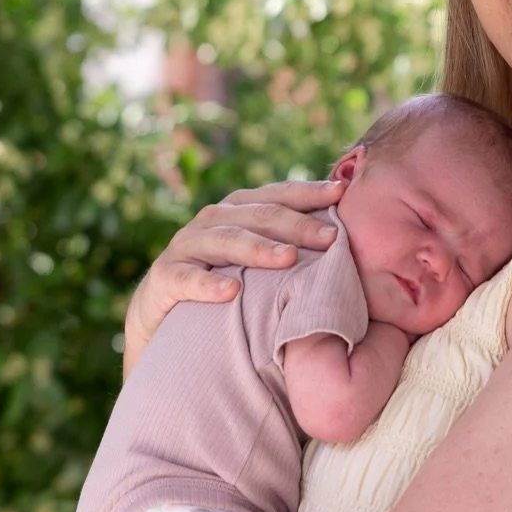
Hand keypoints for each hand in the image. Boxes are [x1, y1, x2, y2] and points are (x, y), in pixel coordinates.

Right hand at [123, 178, 345, 373]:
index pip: (280, 195)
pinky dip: (207, 283)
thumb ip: (291, 247)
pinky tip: (231, 292)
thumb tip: (348, 242)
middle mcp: (214, 220)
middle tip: (329, 237)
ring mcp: (186, 246)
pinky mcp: (163, 278)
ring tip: (288, 259)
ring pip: (225, 240)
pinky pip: (185, 279)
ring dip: (257, 248)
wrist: (165, 319)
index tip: (344, 193)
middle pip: (259, 215)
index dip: (310, 192)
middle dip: (296, 224)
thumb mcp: (258, 264)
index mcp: (240, 211)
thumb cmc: (230, 288)